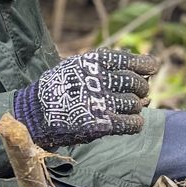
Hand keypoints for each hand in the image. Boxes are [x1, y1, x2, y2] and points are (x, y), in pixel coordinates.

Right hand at [12, 49, 158, 147]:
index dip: (146, 65)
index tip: (152, 67)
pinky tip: (130, 122)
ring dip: (134, 108)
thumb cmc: (59, 88)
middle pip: (136, 84)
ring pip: (135, 104)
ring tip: (124, 109)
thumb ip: (105, 65)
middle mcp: (99, 80)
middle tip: (137, 95)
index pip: (131, 61)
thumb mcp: (77, 66)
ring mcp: (100, 103)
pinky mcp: (101, 124)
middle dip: (140, 90)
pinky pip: (133, 124)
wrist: (33, 114)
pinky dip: (135, 123)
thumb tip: (144, 68)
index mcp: (94, 62)